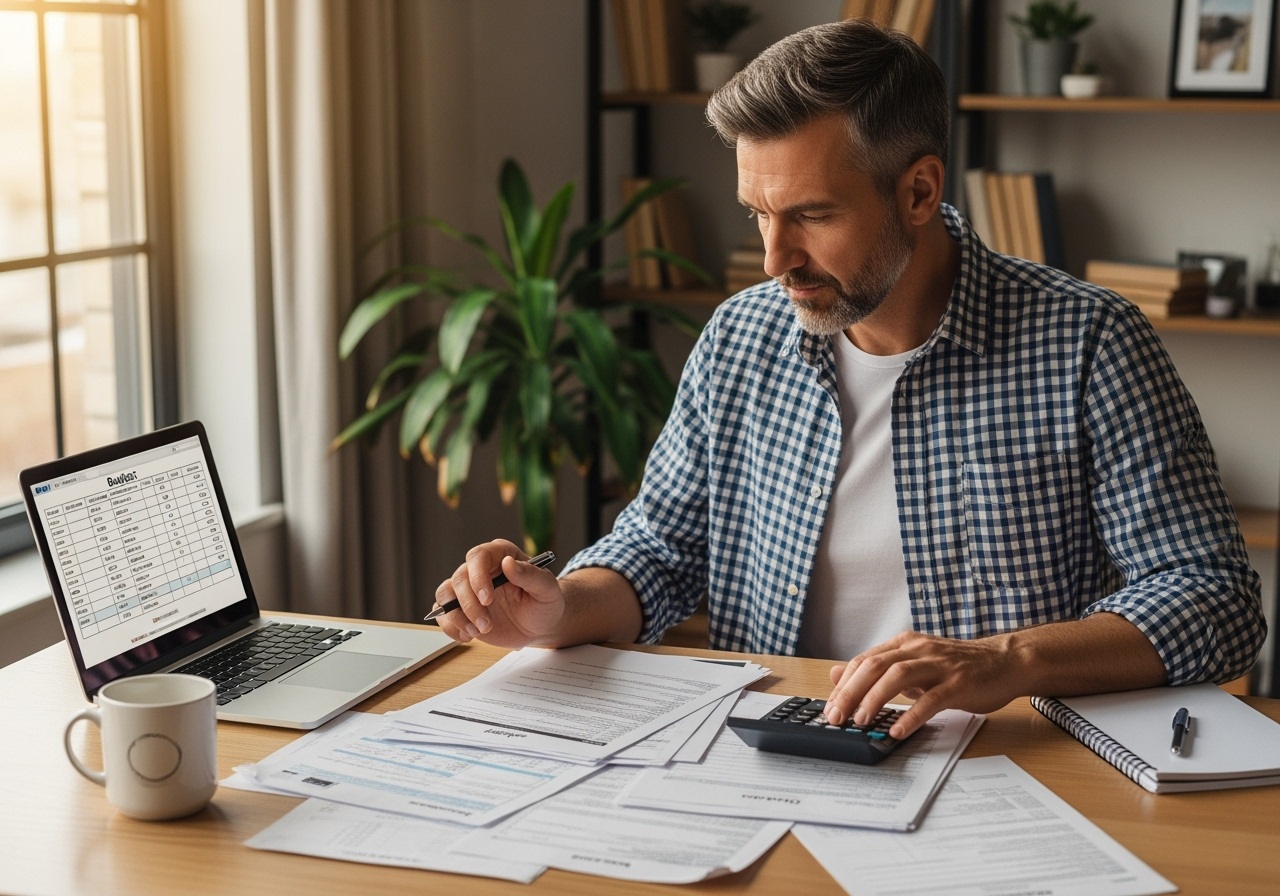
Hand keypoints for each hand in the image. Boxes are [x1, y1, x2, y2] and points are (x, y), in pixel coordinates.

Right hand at [431, 539, 564, 648]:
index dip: (477, 576)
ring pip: (445, 594)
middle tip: (486, 625)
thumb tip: (508, 563)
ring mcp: (468, 589)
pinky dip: (451, 627)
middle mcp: (480, 569)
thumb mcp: (547, 590)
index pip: (478, 557)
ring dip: (457, 616)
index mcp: (501, 555)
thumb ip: (531, 575)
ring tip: (477, 632)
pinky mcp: (461, 609)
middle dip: (469, 605)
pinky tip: (469, 636)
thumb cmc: (545, 603)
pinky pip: (443, 614)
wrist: (540, 625)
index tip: (486, 598)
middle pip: (459, 578)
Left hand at [822, 631, 1023, 738]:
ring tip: (860, 721)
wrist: (1005, 661)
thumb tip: (836, 674)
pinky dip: (912, 715)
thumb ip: (878, 669)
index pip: (864, 660)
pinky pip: (931, 699)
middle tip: (835, 717)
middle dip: (850, 692)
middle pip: (874, 666)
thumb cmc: (957, 667)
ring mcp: (939, 665)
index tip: (829, 707)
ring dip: (875, 699)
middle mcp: (918, 649)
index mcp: (904, 644)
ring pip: (898, 676)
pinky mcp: (958, 683)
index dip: (843, 684)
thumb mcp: (913, 664)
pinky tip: (898, 730)